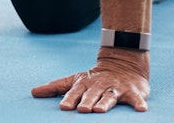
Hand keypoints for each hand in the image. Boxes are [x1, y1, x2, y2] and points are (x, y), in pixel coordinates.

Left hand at [31, 50, 149, 112]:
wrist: (122, 63)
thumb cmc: (94, 78)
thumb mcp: (75, 80)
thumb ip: (55, 87)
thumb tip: (33, 92)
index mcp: (85, 83)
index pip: (75, 91)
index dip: (69, 99)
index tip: (63, 107)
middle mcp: (100, 85)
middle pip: (92, 94)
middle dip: (87, 101)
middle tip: (82, 109)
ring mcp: (116, 88)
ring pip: (110, 96)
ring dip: (105, 103)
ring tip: (100, 111)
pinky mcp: (132, 92)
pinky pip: (136, 98)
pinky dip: (139, 103)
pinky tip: (141, 109)